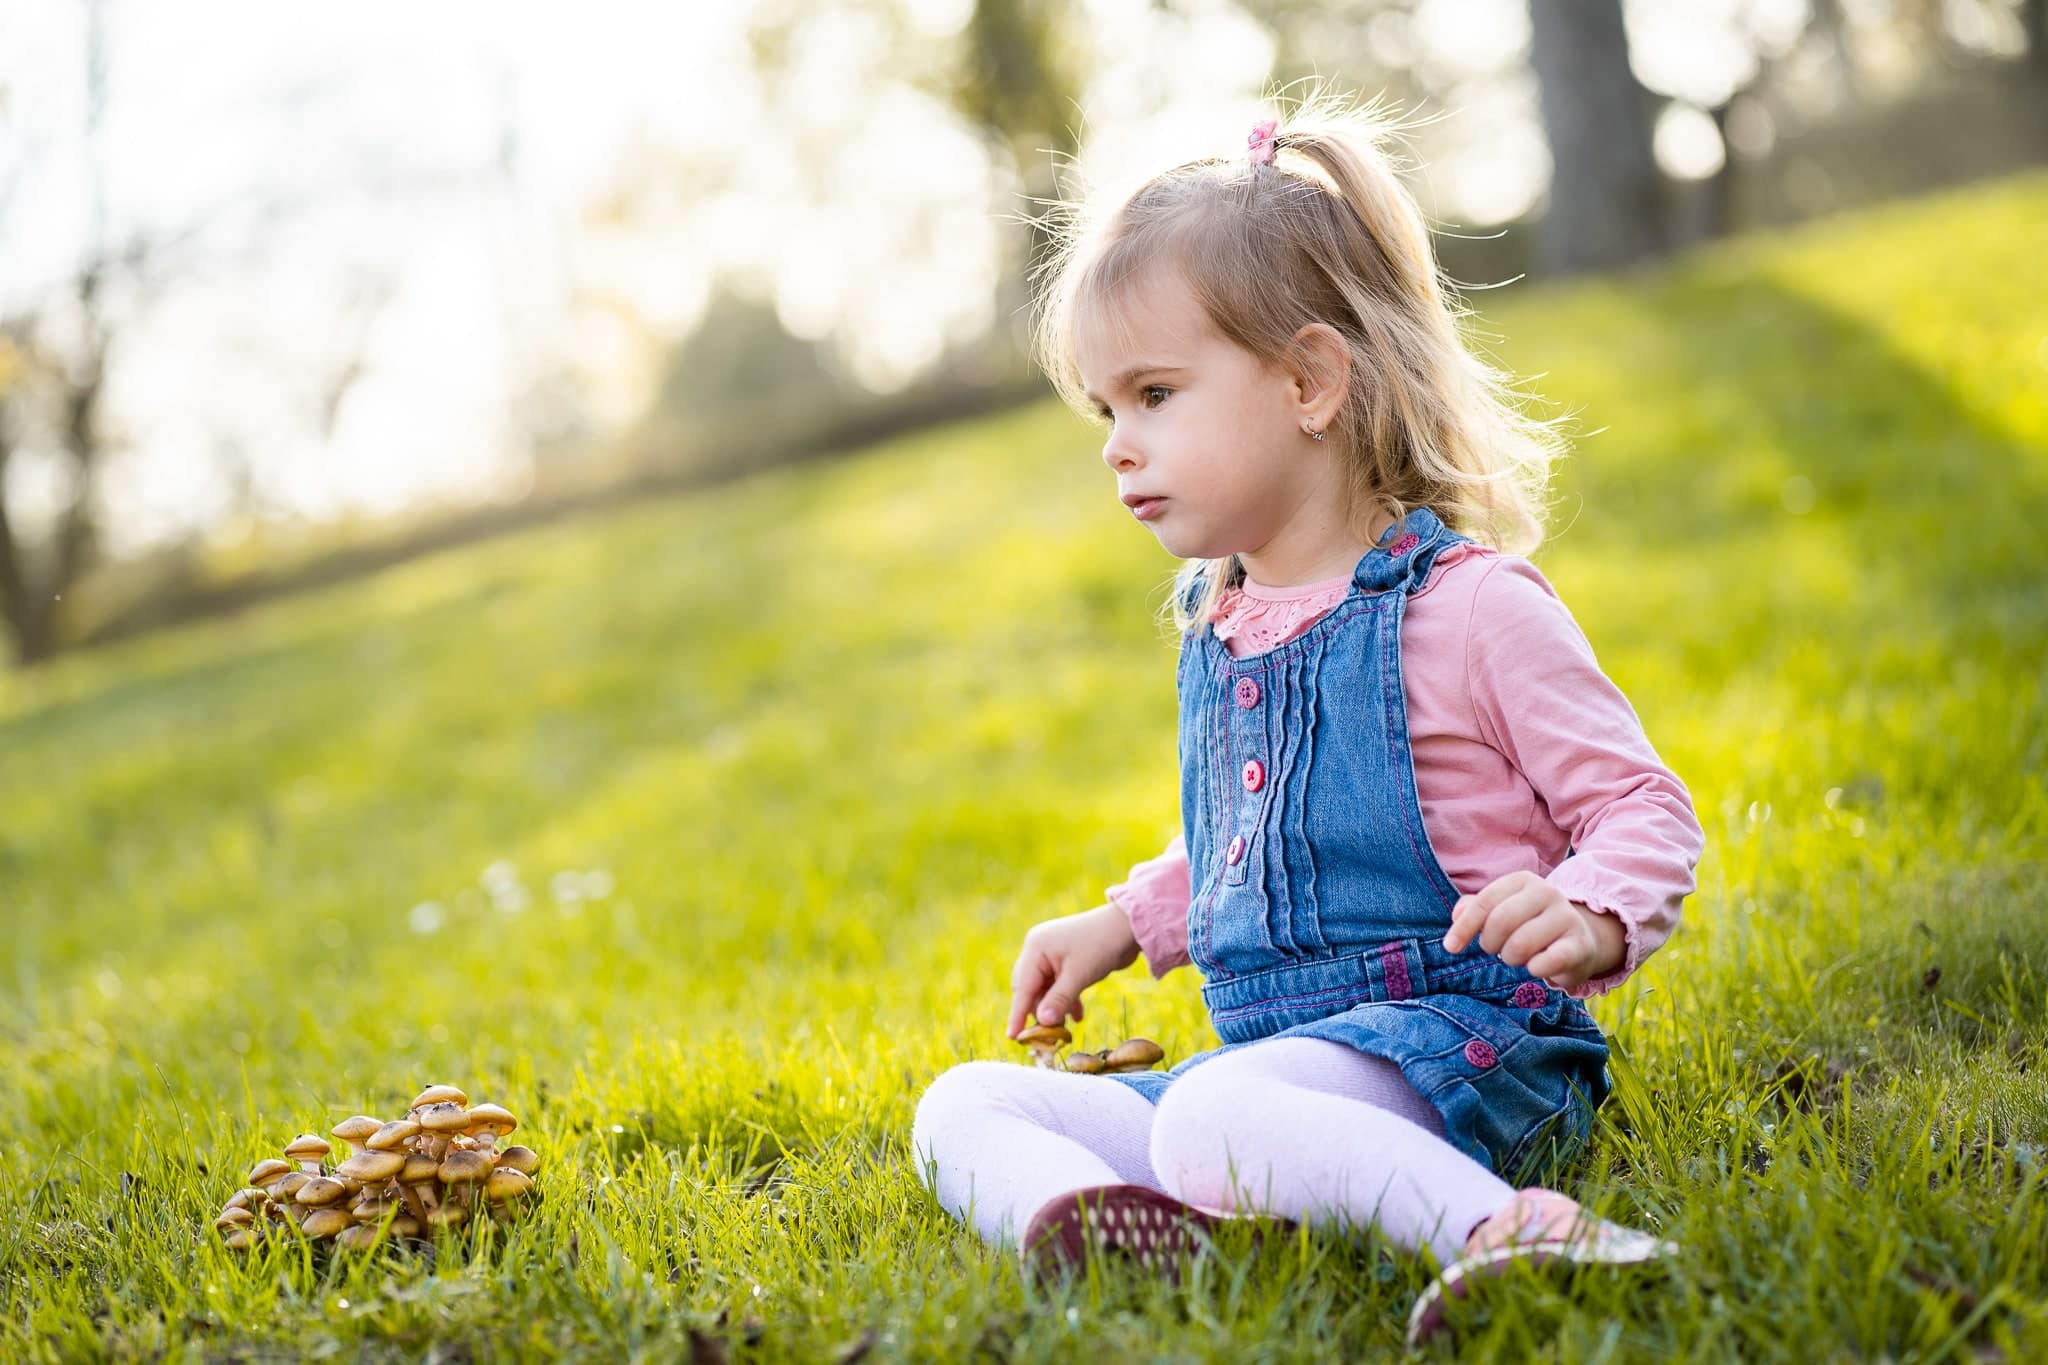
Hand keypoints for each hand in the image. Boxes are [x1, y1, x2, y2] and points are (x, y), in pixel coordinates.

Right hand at [1007, 903, 1142, 1037]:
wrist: (1128, 926)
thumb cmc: (1101, 945)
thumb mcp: (1078, 975)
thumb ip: (1058, 999)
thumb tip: (1042, 1022)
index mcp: (1036, 948)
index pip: (1023, 987)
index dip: (1017, 1014)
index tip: (1013, 1037)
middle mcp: (1039, 950)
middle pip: (1030, 989)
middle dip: (1038, 1012)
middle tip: (1046, 1037)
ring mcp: (1052, 955)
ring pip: (1045, 990)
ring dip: (1053, 1008)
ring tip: (1064, 1029)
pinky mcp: (1066, 962)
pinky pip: (1059, 986)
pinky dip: (1066, 1001)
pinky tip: (1077, 1016)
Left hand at [1440, 871, 1625, 989]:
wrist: (1580, 940)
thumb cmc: (1530, 925)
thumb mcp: (1502, 910)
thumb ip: (1474, 909)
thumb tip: (1456, 916)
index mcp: (1523, 881)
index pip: (1484, 902)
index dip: (1464, 927)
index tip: (1451, 947)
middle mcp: (1547, 892)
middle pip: (1500, 922)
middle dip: (1491, 943)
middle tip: (1497, 950)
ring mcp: (1566, 917)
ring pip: (1520, 944)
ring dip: (1511, 958)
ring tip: (1518, 957)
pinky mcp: (1580, 945)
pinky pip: (1546, 962)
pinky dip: (1534, 969)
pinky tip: (1536, 967)